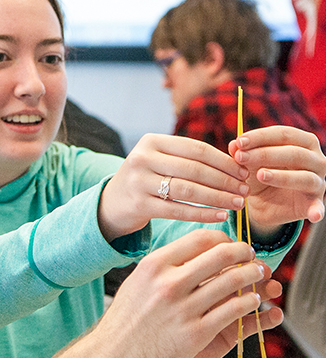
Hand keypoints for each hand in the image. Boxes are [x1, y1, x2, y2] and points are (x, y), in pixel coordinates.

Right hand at [93, 229, 281, 357]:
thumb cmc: (126, 322)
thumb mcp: (138, 282)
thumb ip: (164, 267)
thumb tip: (194, 251)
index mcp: (154, 265)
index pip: (200, 238)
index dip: (224, 239)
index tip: (231, 245)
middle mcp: (169, 283)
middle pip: (222, 255)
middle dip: (244, 253)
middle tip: (252, 257)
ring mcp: (184, 308)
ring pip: (233, 281)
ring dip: (253, 276)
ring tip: (259, 276)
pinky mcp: (196, 333)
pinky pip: (234, 310)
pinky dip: (249, 302)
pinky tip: (252, 301)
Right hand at [98, 133, 248, 240]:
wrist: (112, 203)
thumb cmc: (147, 180)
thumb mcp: (160, 160)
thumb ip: (189, 158)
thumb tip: (236, 161)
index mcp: (152, 141)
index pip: (197, 149)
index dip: (224, 161)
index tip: (244, 173)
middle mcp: (142, 158)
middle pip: (194, 169)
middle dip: (225, 181)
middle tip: (245, 190)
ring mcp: (139, 182)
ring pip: (188, 190)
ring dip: (218, 198)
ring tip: (238, 204)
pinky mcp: (139, 204)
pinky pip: (178, 210)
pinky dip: (203, 214)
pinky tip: (220, 216)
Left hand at [229, 126, 325, 228]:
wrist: (266, 202)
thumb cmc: (261, 175)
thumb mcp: (249, 164)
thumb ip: (242, 153)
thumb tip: (234, 145)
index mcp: (303, 142)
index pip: (284, 134)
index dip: (261, 137)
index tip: (239, 142)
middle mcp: (316, 160)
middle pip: (294, 153)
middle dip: (265, 154)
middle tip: (240, 158)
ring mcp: (318, 182)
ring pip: (304, 177)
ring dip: (282, 176)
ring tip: (260, 175)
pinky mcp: (315, 203)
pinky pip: (318, 207)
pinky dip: (317, 211)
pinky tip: (314, 216)